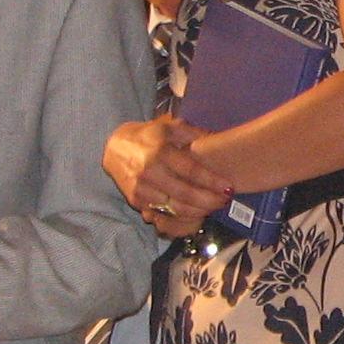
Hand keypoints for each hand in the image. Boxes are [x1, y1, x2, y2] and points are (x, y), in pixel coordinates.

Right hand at [103, 116, 232, 229]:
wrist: (114, 148)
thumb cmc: (149, 137)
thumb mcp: (170, 127)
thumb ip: (194, 133)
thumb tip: (217, 140)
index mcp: (160, 151)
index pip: (191, 171)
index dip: (212, 181)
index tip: (229, 187)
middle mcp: (150, 172)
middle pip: (186, 194)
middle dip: (209, 201)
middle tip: (225, 200)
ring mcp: (142, 189)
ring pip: (176, 209)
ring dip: (199, 211)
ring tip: (214, 206)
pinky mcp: (136, 201)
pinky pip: (164, 215)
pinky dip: (183, 216)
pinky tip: (196, 211)